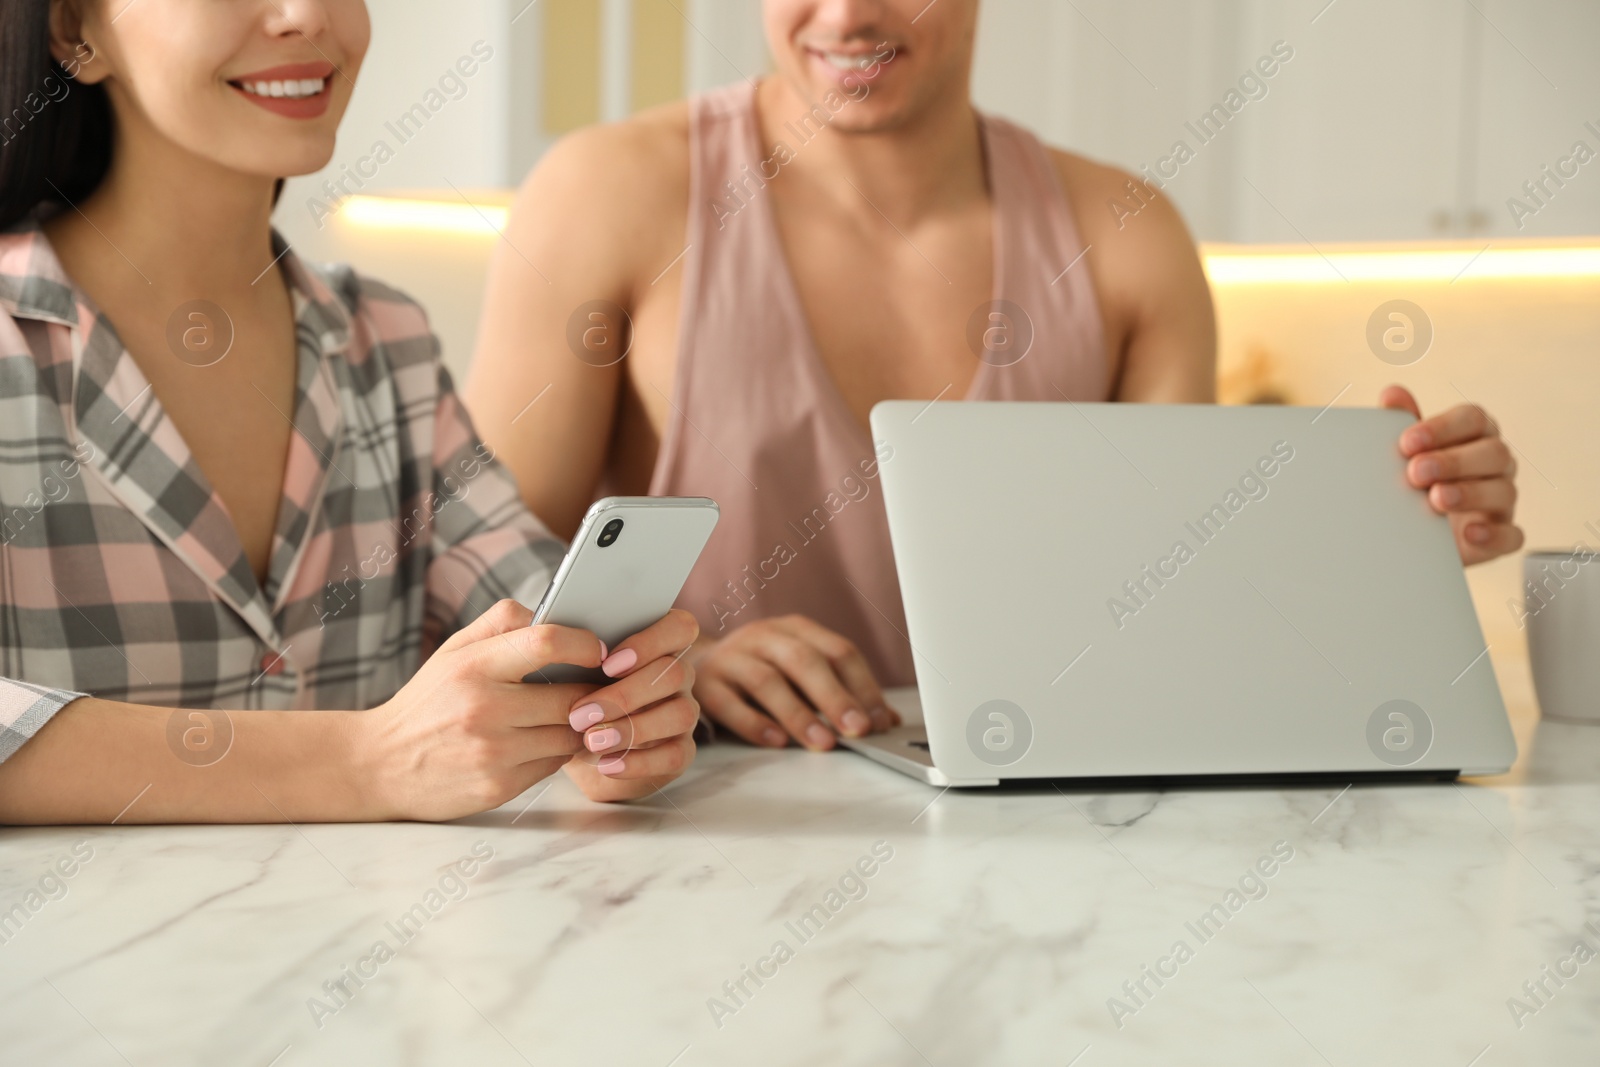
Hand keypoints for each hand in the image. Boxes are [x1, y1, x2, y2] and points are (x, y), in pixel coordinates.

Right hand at [356, 600, 597, 821]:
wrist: (380, 765)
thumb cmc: (427, 702)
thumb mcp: (453, 652)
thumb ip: (501, 623)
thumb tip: (551, 609)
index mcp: (473, 665)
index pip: (546, 642)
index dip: (584, 644)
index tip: (598, 650)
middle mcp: (484, 708)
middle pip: (571, 697)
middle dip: (589, 694)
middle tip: (593, 690)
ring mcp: (492, 751)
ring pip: (569, 735)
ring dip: (576, 727)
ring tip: (563, 717)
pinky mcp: (498, 786)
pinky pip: (553, 765)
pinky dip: (555, 753)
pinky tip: (538, 743)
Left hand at [562, 609, 701, 801]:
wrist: (561, 748)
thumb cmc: (560, 697)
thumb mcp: (556, 669)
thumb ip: (559, 642)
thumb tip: (543, 625)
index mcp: (654, 644)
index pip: (679, 627)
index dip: (651, 641)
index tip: (607, 661)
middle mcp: (675, 675)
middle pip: (676, 672)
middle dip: (628, 693)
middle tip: (583, 712)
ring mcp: (680, 712)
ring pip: (681, 713)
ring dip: (634, 727)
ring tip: (592, 740)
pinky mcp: (678, 750)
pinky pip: (676, 753)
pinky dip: (640, 760)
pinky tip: (607, 763)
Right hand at [691, 615, 899, 750]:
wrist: (694, 663)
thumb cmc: (761, 670)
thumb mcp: (803, 674)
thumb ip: (842, 692)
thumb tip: (886, 720)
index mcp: (795, 629)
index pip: (838, 651)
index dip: (863, 685)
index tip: (880, 720)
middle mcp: (763, 636)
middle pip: (804, 661)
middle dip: (835, 697)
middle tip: (858, 730)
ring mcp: (731, 658)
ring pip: (766, 681)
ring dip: (798, 714)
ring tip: (822, 742)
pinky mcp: (706, 685)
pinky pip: (729, 704)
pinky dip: (755, 724)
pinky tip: (776, 742)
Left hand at [1381, 385, 1523, 564]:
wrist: (1410, 532)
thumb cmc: (1415, 480)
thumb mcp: (1406, 453)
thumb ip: (1401, 423)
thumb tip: (1392, 393)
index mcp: (1474, 435)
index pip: (1472, 419)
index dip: (1443, 428)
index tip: (1407, 443)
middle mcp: (1495, 464)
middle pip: (1493, 452)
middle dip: (1454, 461)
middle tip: (1416, 472)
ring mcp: (1502, 500)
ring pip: (1504, 490)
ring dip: (1470, 493)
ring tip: (1435, 499)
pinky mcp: (1501, 536)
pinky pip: (1512, 535)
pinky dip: (1494, 535)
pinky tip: (1469, 534)